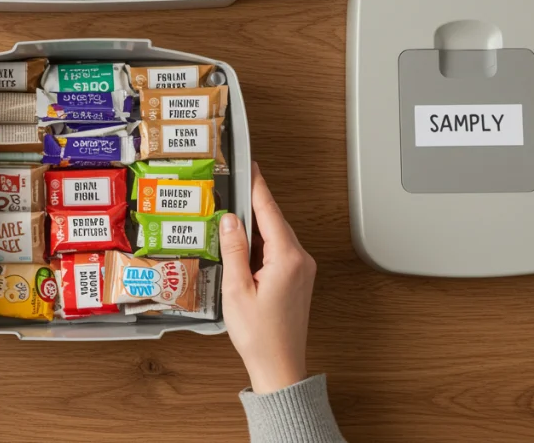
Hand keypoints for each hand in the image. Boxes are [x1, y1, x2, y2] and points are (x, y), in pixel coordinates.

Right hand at [220, 162, 316, 393]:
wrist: (280, 367)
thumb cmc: (259, 335)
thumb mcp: (237, 289)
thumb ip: (233, 249)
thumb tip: (230, 219)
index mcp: (287, 258)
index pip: (269, 211)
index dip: (257, 186)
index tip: (250, 166)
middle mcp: (300, 260)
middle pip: (275, 220)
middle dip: (254, 203)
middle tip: (233, 185)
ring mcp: (302, 270)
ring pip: (277, 235)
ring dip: (257, 224)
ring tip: (232, 213)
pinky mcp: (298, 279)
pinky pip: (280, 249)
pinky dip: (262, 242)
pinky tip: (244, 243)